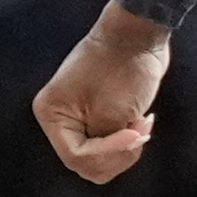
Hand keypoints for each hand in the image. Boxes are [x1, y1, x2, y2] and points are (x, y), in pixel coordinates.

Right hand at [32, 3, 170, 182]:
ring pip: (100, 158)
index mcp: (53, 114)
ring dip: (126, 147)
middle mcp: (60, 118)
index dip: (109, 152)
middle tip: (140, 131)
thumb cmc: (124, 67)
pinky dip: (128, 138)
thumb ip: (104, 145)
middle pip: (86, 163)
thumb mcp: (113, 113)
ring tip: (144, 123)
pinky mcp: (97, 114)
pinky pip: (110, 143)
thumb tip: (102, 162)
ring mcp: (78, 117)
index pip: (77, 156)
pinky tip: (144, 119)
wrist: (140, 33)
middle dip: (118, 153)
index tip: (134, 134)